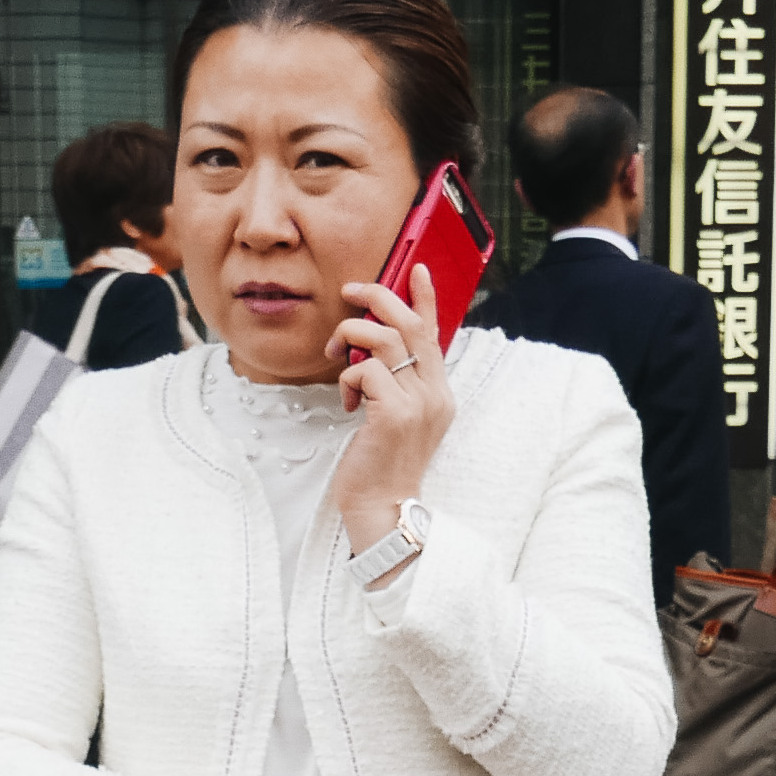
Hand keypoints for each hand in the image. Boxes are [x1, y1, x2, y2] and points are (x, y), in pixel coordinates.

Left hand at [326, 265, 457, 554]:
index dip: (425, 297)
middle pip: (410, 323)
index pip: (436, 332)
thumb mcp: (397, 417)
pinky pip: (364, 369)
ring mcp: (417, 403)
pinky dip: (347, 378)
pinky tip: (347, 403)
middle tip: (350, 291)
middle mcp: (435, 393)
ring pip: (383, 338)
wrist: (382, 507)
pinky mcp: (393, 413)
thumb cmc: (382, 464)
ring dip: (349, 336)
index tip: (415, 268)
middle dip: (377, 297)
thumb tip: (370, 349)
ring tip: (335, 356)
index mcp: (440, 392)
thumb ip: (395, 383)